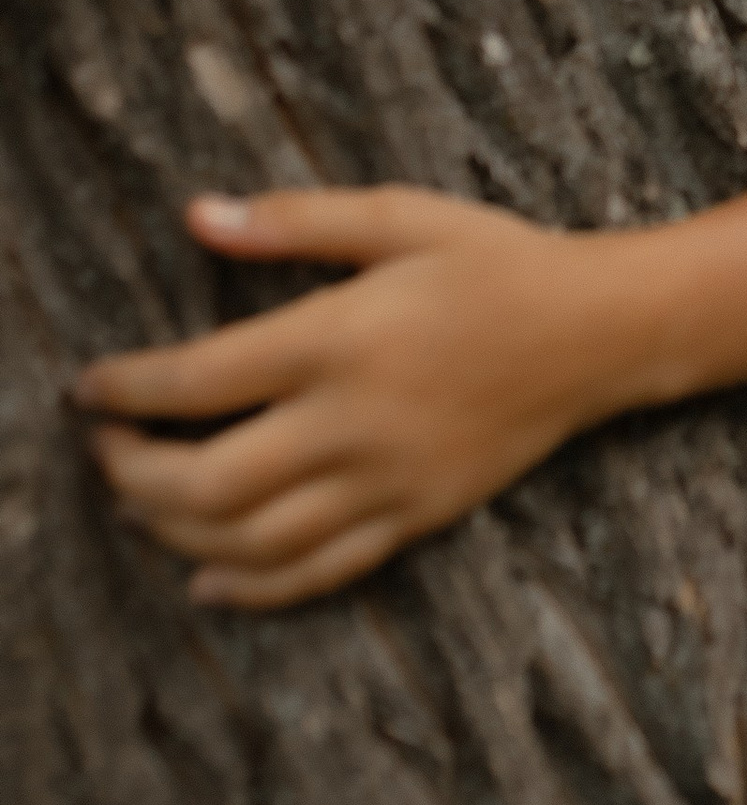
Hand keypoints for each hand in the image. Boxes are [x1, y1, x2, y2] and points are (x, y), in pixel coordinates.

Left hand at [76, 189, 608, 610]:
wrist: (599, 332)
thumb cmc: (497, 262)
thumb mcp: (400, 216)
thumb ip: (294, 221)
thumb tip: (196, 215)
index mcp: (342, 339)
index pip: (199, 381)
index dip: (126, 390)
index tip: (88, 389)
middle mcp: (355, 422)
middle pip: (208, 482)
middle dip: (133, 475)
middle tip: (105, 451)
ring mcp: (387, 481)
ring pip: (252, 541)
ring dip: (174, 532)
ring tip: (138, 505)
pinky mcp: (415, 518)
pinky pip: (317, 575)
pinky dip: (250, 589)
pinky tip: (205, 579)